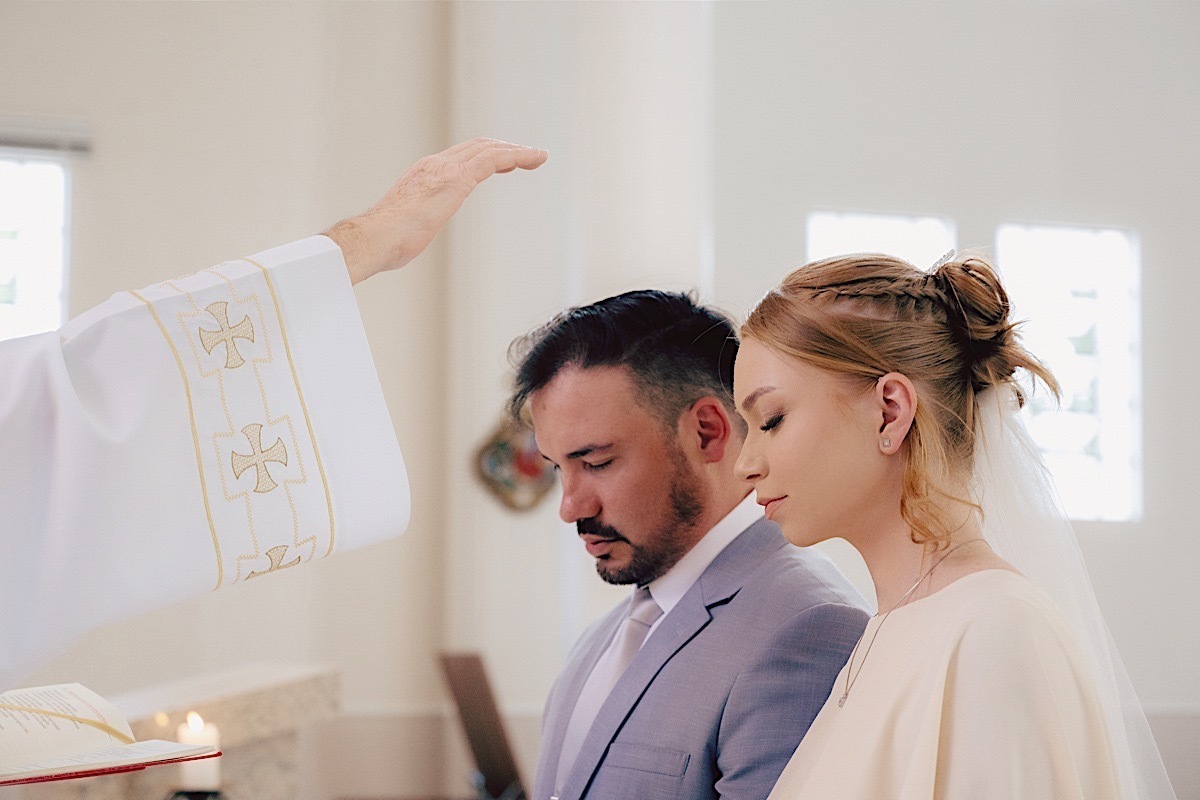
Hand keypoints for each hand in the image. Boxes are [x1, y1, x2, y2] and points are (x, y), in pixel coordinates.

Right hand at [325, 138, 548, 283]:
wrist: (375, 238)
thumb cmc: (385, 242)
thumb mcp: (407, 228)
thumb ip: (415, 224)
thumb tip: (409, 237)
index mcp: (423, 174)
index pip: (460, 156)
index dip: (485, 155)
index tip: (505, 163)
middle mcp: (435, 164)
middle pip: (477, 146)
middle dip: (504, 149)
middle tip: (527, 155)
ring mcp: (445, 169)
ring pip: (488, 148)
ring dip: (516, 150)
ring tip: (537, 156)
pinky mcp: (456, 179)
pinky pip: (493, 159)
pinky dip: (517, 155)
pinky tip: (535, 158)